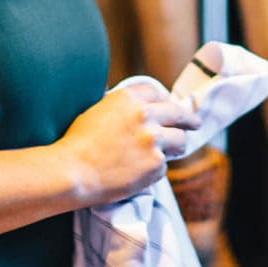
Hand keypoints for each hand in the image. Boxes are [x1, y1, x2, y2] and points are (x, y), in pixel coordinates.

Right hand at [55, 81, 201, 204]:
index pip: (157, 93)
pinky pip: (164, 166)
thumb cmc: (77, 144)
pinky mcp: (156, 164)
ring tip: (171, 153)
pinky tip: (139, 173)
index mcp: (128, 98)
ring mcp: (153, 139)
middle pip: (178, 114)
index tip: (171, 108)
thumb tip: (134, 110)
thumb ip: (121, 108)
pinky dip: (155, 170)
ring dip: (176, 146)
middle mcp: (145, 114)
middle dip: (188, 119)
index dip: (165, 101)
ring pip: (180, 140)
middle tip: (194, 123)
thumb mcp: (97, 111)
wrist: (73, 172)